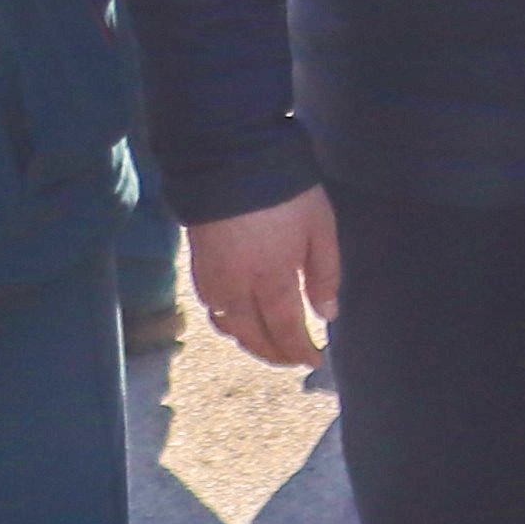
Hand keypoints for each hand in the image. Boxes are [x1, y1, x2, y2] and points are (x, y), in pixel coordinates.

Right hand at [188, 187, 337, 369]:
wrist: (232, 162)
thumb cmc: (287, 194)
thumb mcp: (321, 230)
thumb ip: (325, 275)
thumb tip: (327, 314)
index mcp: (273, 278)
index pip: (285, 330)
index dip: (299, 351)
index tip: (315, 361)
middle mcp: (238, 286)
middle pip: (253, 336)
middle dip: (274, 354)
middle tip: (293, 360)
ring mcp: (213, 277)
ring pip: (228, 326)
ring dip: (249, 342)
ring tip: (270, 346)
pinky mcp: (197, 265)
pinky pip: (211, 307)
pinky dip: (227, 322)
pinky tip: (240, 320)